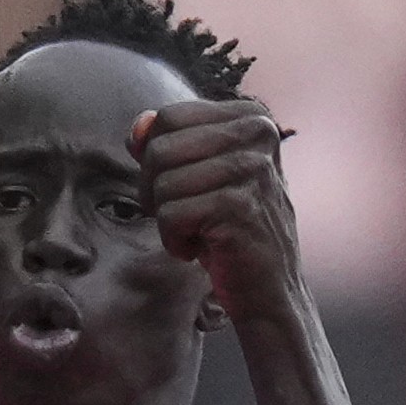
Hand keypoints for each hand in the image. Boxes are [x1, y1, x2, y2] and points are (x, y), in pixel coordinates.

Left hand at [139, 98, 300, 318]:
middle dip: (155, 190)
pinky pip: (171, 216)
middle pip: (160, 148)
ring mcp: (251, 169)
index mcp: (250, 116)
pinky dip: (175, 241)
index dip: (156, 158)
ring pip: (162, 184)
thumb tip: (137, 127)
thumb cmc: (230, 228)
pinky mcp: (240, 207)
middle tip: (184, 216)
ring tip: (198, 233)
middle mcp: (257, 133)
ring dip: (168, 220)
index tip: (182, 188)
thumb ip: (168, 142)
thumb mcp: (200, 174)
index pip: (168, 118)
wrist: (268, 288)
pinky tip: (201, 248)